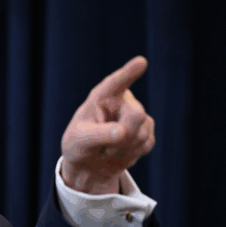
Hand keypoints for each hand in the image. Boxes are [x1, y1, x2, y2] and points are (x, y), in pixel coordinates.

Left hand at [61, 56, 154, 193]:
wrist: (89, 164)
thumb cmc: (78, 146)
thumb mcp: (79, 141)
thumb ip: (98, 135)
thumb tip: (122, 132)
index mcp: (101, 96)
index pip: (115, 83)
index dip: (128, 72)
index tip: (141, 62)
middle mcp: (121, 101)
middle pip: (137, 114)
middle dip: (124, 134)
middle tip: (105, 147)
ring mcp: (136, 114)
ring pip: (142, 132)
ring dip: (124, 147)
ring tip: (107, 148)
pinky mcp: (146, 130)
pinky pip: (147, 143)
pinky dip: (132, 153)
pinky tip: (120, 151)